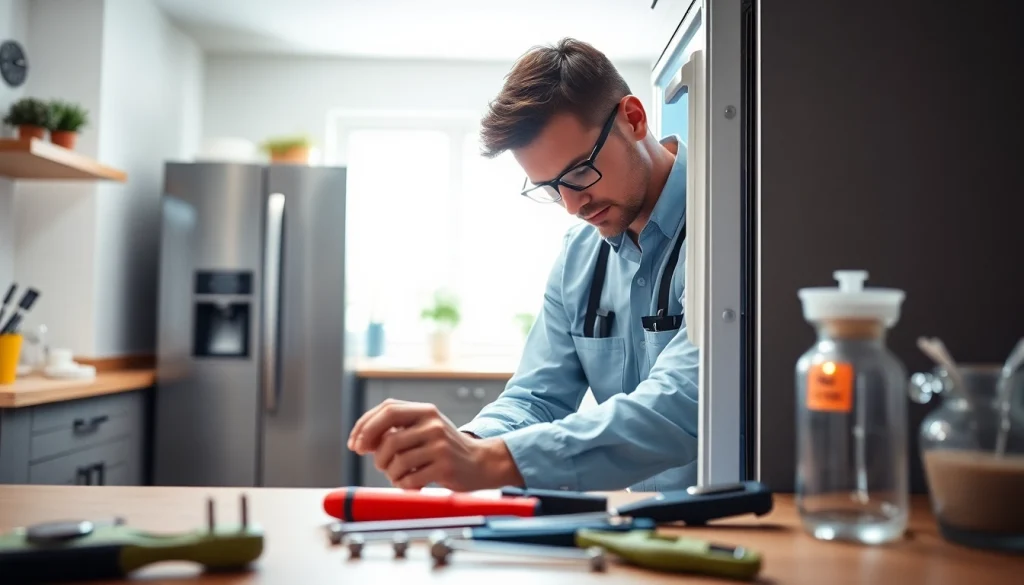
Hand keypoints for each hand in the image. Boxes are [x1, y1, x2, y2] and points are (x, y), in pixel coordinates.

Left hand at [348, 399, 522, 490]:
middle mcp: (433, 424)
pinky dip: (404, 485)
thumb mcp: (424, 428)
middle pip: (388, 439)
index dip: (365, 426)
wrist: (481, 462)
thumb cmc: (445, 448)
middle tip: (381, 464)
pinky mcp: (445, 466)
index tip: (355, 444)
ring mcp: (440, 445)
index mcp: (425, 410)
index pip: (387, 409)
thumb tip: (361, 439)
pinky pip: (409, 479)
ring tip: (400, 475)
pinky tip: (412, 483)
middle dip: (377, 456)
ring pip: (397, 462)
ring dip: (391, 473)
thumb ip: (397, 429)